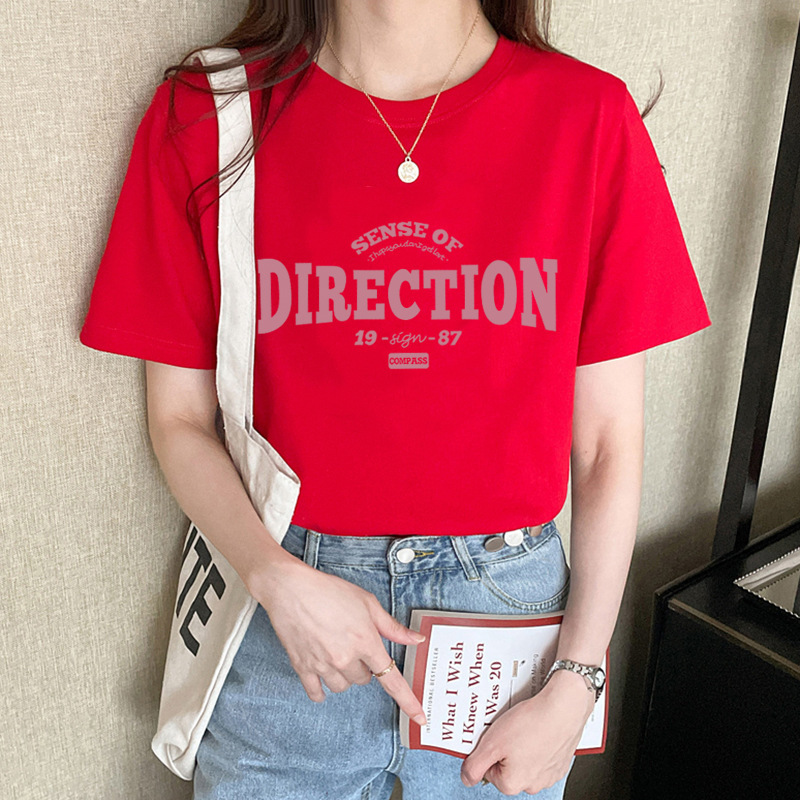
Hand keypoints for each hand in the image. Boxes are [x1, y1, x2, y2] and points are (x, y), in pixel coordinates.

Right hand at [251, 552, 428, 725]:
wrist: (291, 588)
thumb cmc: (329, 590)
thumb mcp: (367, 603)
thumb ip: (392, 626)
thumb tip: (416, 640)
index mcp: (365, 642)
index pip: (392, 679)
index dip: (408, 701)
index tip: (419, 717)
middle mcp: (346, 658)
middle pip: (364, 679)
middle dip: (364, 665)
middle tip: (354, 643)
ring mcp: (323, 665)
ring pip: (343, 686)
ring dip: (345, 675)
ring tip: (336, 650)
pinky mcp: (303, 667)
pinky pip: (317, 693)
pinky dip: (322, 688)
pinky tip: (323, 672)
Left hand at [460, 668, 593, 794]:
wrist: (564, 707)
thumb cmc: (532, 723)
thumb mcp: (492, 742)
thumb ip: (475, 765)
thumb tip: (467, 778)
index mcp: (513, 784)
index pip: (488, 769)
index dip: (490, 748)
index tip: (497, 736)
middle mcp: (533, 784)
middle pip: (507, 766)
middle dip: (506, 747)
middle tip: (510, 729)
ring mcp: (549, 774)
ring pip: (525, 759)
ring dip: (522, 745)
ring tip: (525, 726)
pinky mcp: (561, 761)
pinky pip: (542, 753)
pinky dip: (538, 742)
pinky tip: (538, 728)